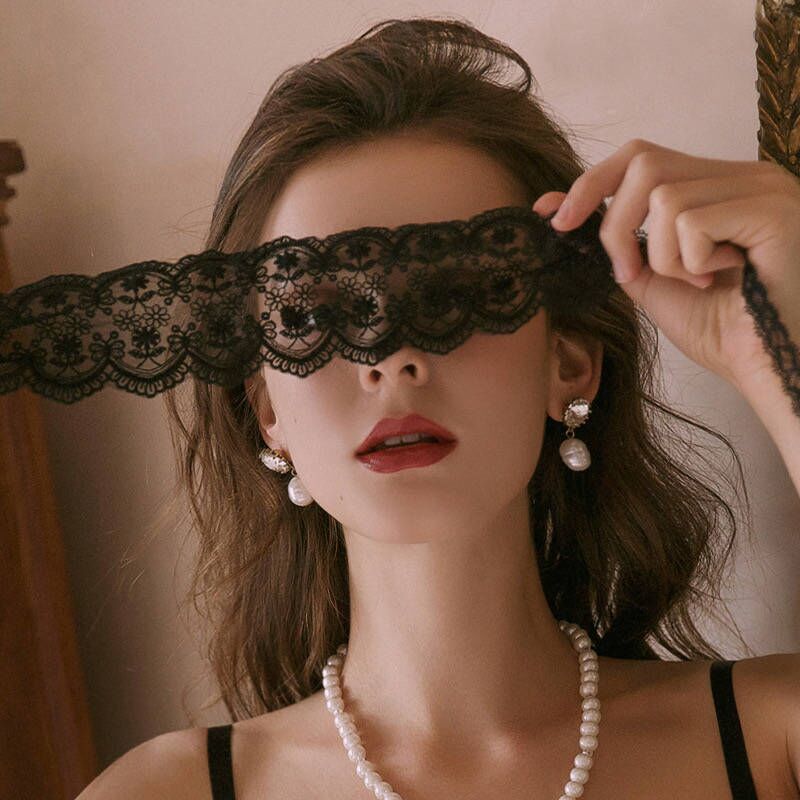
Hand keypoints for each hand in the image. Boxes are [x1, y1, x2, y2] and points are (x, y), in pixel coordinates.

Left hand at [533, 138, 799, 389]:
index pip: (642, 156)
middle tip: (630, 273)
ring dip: (662, 256)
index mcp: (717, 187)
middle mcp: (743, 175)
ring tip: (701, 282)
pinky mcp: (771, 208)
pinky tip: (722, 279)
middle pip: (644, 163)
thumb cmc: (720, 328)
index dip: (592, 183)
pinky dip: (690, 262)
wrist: (768, 366)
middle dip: (616, 225)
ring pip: (665, 197)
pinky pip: (691, 221)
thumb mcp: (653, 280)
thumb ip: (615, 242)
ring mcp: (762, 187)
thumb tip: (552, 206)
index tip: (554, 218)